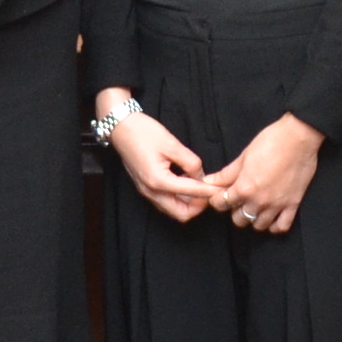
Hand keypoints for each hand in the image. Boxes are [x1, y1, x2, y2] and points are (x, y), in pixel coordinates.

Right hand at [104, 106, 213, 221]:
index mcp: (158, 181)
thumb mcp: (172, 144)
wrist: (120, 127)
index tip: (221, 190)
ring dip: (189, 204)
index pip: (191, 194)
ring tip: (200, 187)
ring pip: (173, 210)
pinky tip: (186, 183)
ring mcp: (146, 192)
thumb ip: (190, 162)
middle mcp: (151, 192)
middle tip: (209, 192)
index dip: (208, 192)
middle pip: (181, 214)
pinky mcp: (145, 188)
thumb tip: (202, 176)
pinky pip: (165, 202)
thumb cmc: (143, 132)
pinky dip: (179, 198)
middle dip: (198, 206)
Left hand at [206, 114, 323, 234]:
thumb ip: (226, 174)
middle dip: (235, 210)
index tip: (219, 195)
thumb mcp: (243, 156)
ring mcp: (277, 205)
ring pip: (259, 226)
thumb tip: (209, 181)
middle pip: (239, 219)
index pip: (222, 204)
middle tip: (239, 199)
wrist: (299, 138)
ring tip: (255, 206)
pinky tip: (272, 216)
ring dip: (254, 218)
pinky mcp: (293, 205)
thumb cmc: (270, 142)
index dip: (217, 200)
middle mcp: (259, 201)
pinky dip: (275, 225)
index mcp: (244, 188)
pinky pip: (282, 227)